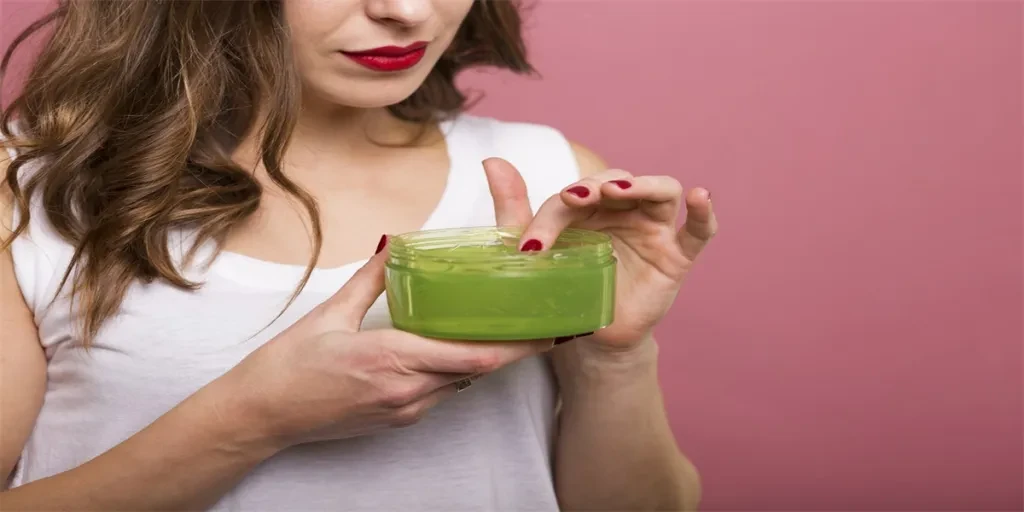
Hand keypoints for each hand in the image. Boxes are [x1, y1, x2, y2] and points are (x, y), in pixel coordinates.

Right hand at [222, 243, 551, 447]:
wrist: (260, 416)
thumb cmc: (287, 367)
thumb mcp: (330, 314)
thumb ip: (370, 279)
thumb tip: (393, 244)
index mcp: (393, 359)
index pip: (474, 356)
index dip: (517, 345)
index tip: (548, 330)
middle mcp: (407, 390)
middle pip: (478, 371)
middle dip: (514, 349)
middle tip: (545, 327)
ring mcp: (404, 409)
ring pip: (462, 383)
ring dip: (486, 360)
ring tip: (511, 331)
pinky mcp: (398, 418)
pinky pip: (441, 393)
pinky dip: (458, 371)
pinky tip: (459, 350)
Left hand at [483, 158, 717, 352]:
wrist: (592, 336)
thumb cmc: (565, 287)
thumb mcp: (536, 253)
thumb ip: (515, 208)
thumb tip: (491, 161)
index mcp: (589, 206)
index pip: (573, 197)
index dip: (551, 215)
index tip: (529, 247)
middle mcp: (624, 209)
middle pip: (617, 181)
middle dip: (594, 187)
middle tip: (574, 197)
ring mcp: (654, 229)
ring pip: (660, 190)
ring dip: (641, 184)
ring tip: (618, 190)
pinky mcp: (677, 256)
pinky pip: (699, 231)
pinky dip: (704, 213)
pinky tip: (700, 196)